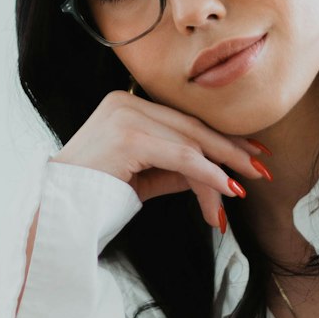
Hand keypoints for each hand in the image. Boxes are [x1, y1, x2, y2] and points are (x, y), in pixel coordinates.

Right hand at [51, 90, 270, 229]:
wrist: (57, 214)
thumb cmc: (96, 198)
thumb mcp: (145, 179)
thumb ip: (177, 170)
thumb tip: (216, 174)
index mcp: (126, 105)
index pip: (183, 122)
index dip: (220, 138)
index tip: (250, 153)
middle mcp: (125, 103)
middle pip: (191, 128)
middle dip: (231, 149)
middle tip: (261, 167)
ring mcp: (126, 117)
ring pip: (190, 144)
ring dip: (222, 169)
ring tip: (246, 186)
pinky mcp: (129, 137)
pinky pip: (181, 157)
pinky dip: (209, 174)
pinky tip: (228, 188)